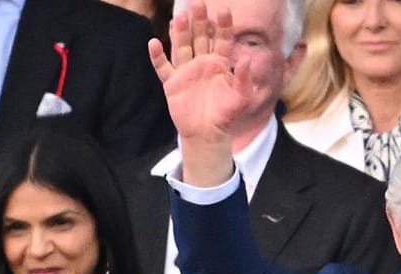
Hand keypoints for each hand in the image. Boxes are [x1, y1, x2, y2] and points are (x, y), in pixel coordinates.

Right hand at [148, 1, 249, 180]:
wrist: (207, 134)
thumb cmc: (226, 116)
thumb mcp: (241, 98)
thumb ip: (244, 78)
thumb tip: (247, 58)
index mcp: (220, 63)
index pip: (222, 39)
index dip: (223, 25)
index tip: (224, 11)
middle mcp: (202, 63)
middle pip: (200, 37)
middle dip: (200, 21)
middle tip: (198, 4)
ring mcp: (186, 72)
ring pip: (182, 47)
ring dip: (181, 33)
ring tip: (181, 16)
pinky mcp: (172, 84)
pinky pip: (163, 68)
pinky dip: (157, 56)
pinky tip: (153, 43)